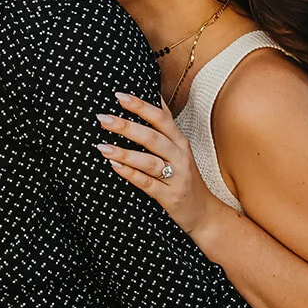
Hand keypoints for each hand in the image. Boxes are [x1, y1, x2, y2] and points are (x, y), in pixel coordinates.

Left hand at [96, 91, 219, 239]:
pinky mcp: (170, 196)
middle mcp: (180, 156)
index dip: (141, 106)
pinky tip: (115, 167)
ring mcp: (176, 177)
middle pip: (152, 137)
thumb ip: (166, 125)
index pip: (161, 118)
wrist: (204, 212)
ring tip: (102, 146)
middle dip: (126, 126)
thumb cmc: (184, 176)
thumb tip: (154, 95)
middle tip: (102, 119)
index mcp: (180, 141)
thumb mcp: (179, 148)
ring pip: (149, 162)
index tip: (119, 96)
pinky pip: (148, 184)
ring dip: (124, 153)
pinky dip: (131, 174)